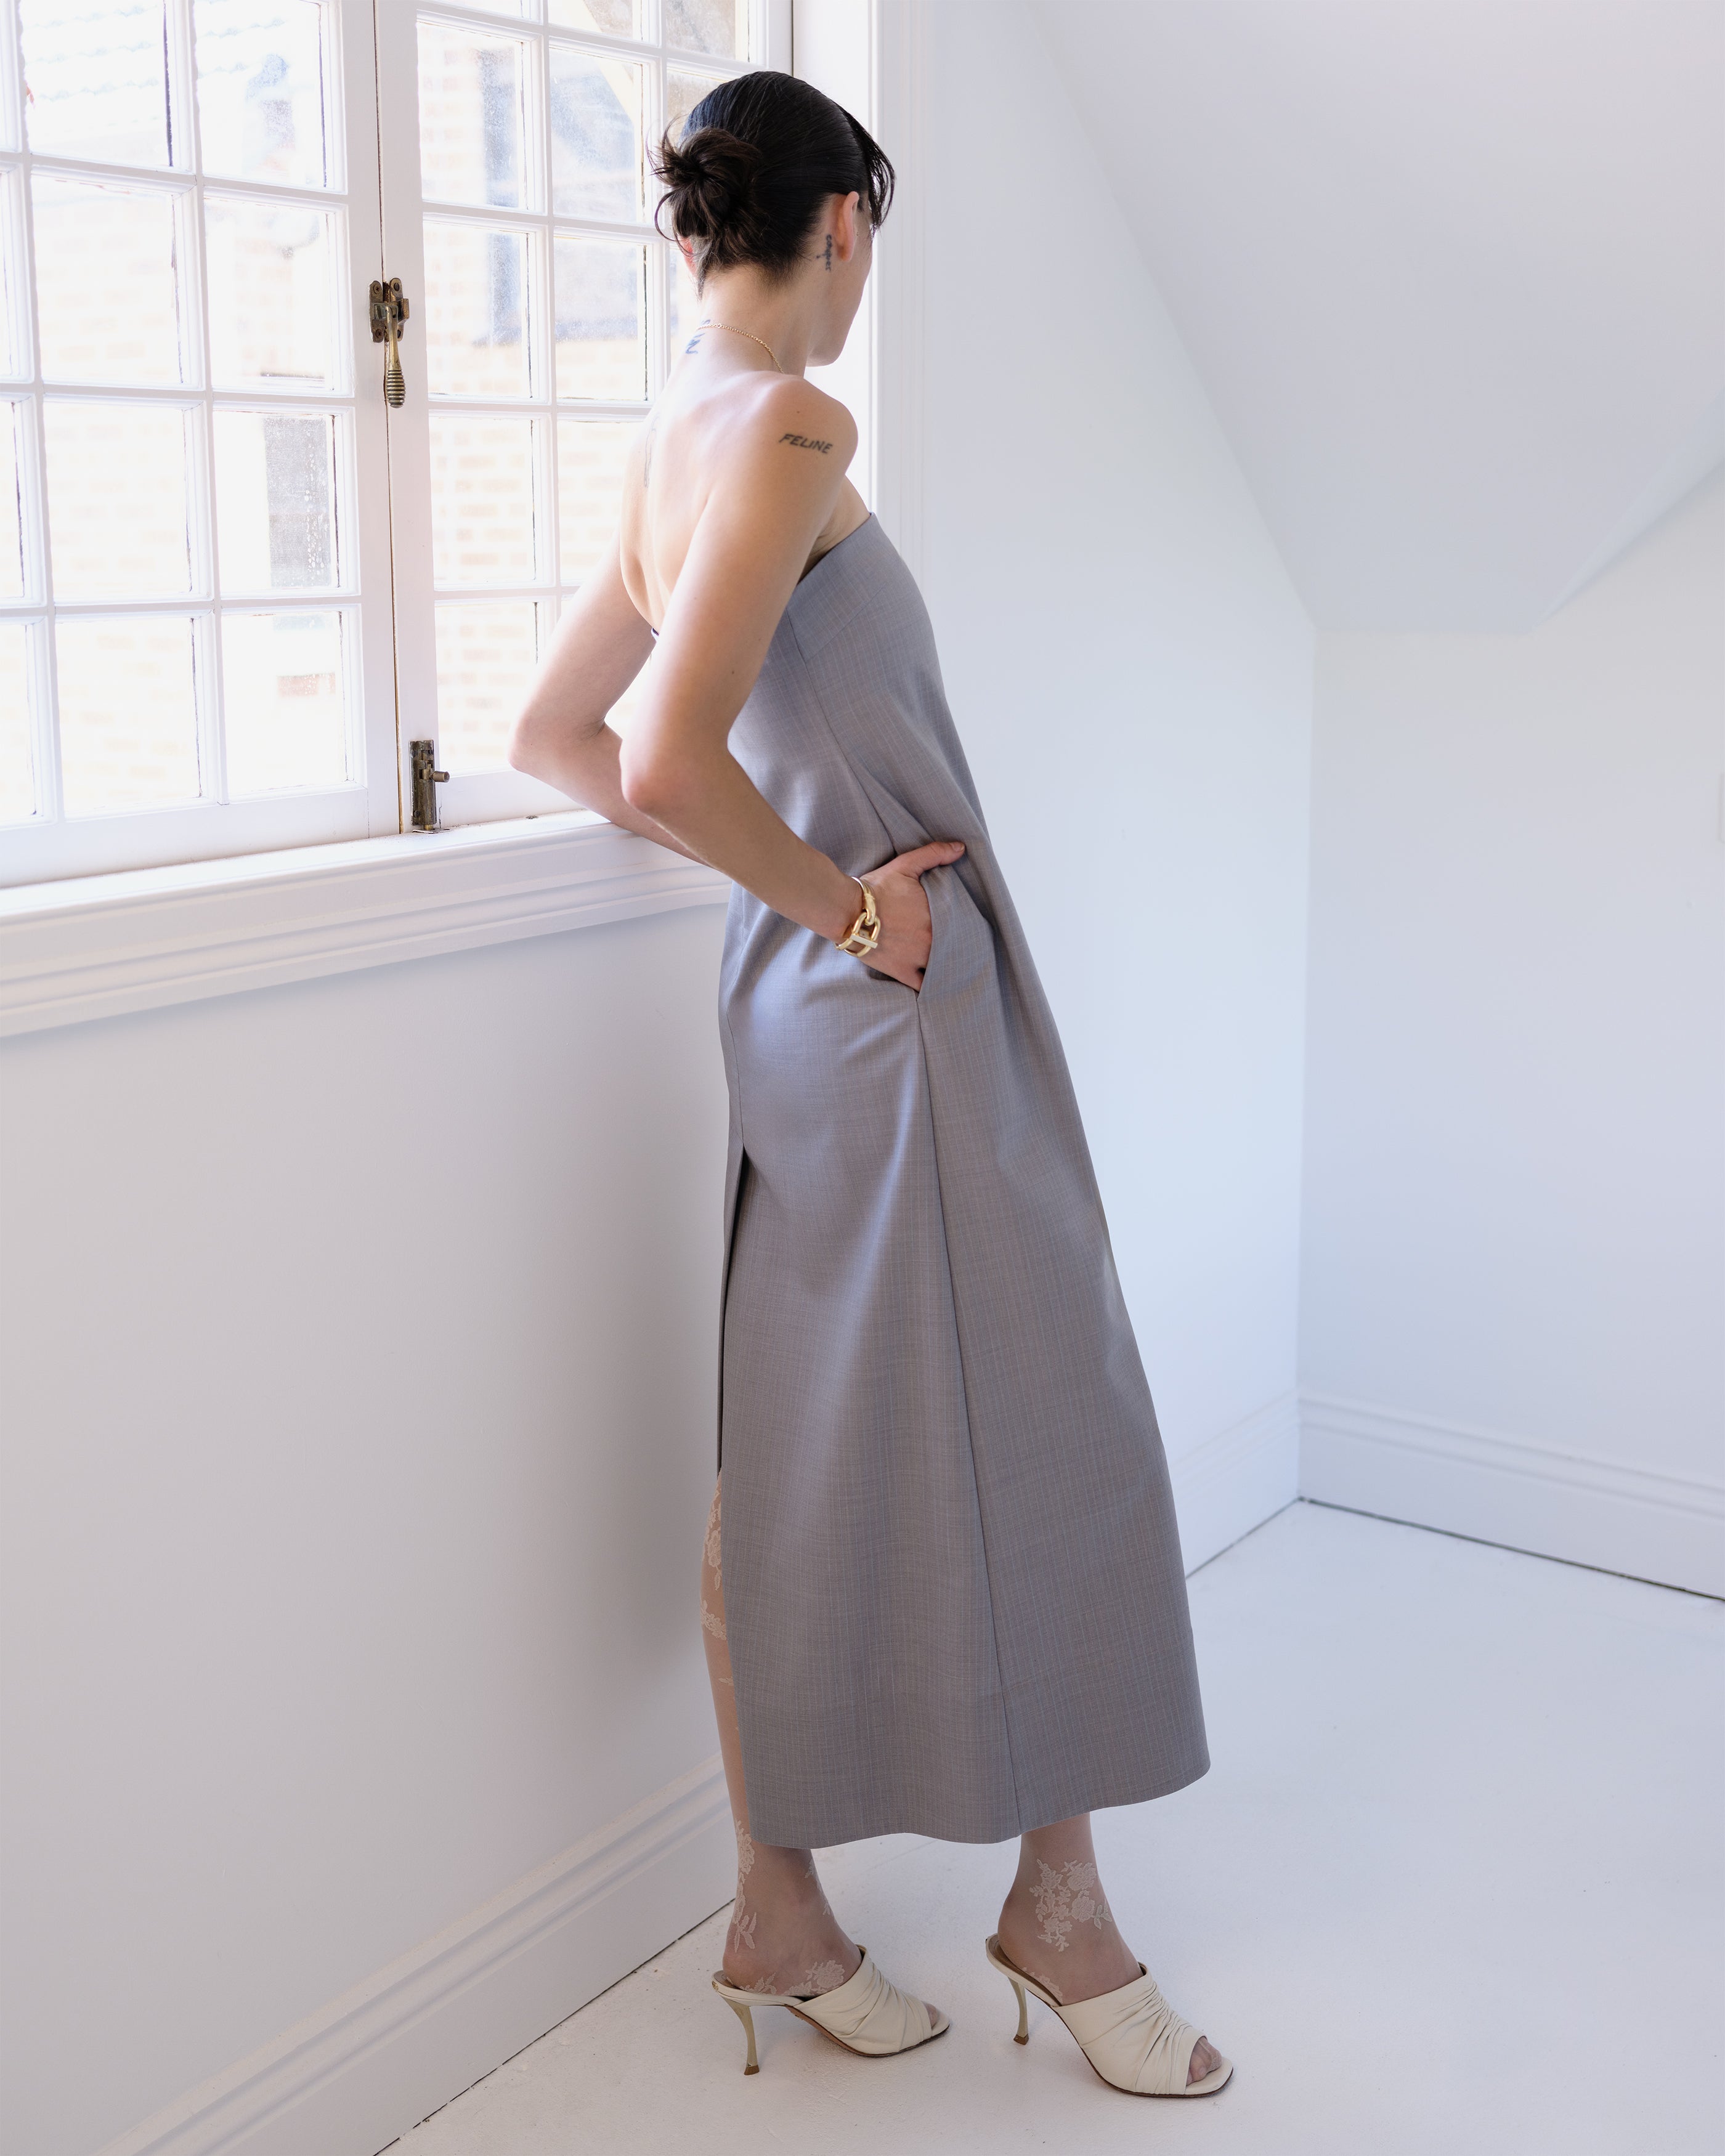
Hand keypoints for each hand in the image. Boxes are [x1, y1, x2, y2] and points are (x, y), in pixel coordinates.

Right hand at [855, 839, 966, 989]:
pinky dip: (931, 986)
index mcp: (937, 915)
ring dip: (948, 965)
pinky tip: (937, 985)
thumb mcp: (905, 865)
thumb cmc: (876, 888)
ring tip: (952, 964)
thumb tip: (960, 848)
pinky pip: (923, 985)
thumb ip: (934, 854)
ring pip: (943, 967)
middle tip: (960, 944)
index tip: (965, 923)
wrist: (847, 911)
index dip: (965, 924)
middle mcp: (932, 939)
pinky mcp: (902, 971)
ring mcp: (918, 958)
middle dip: (957, 945)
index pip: (963, 923)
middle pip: (955, 946)